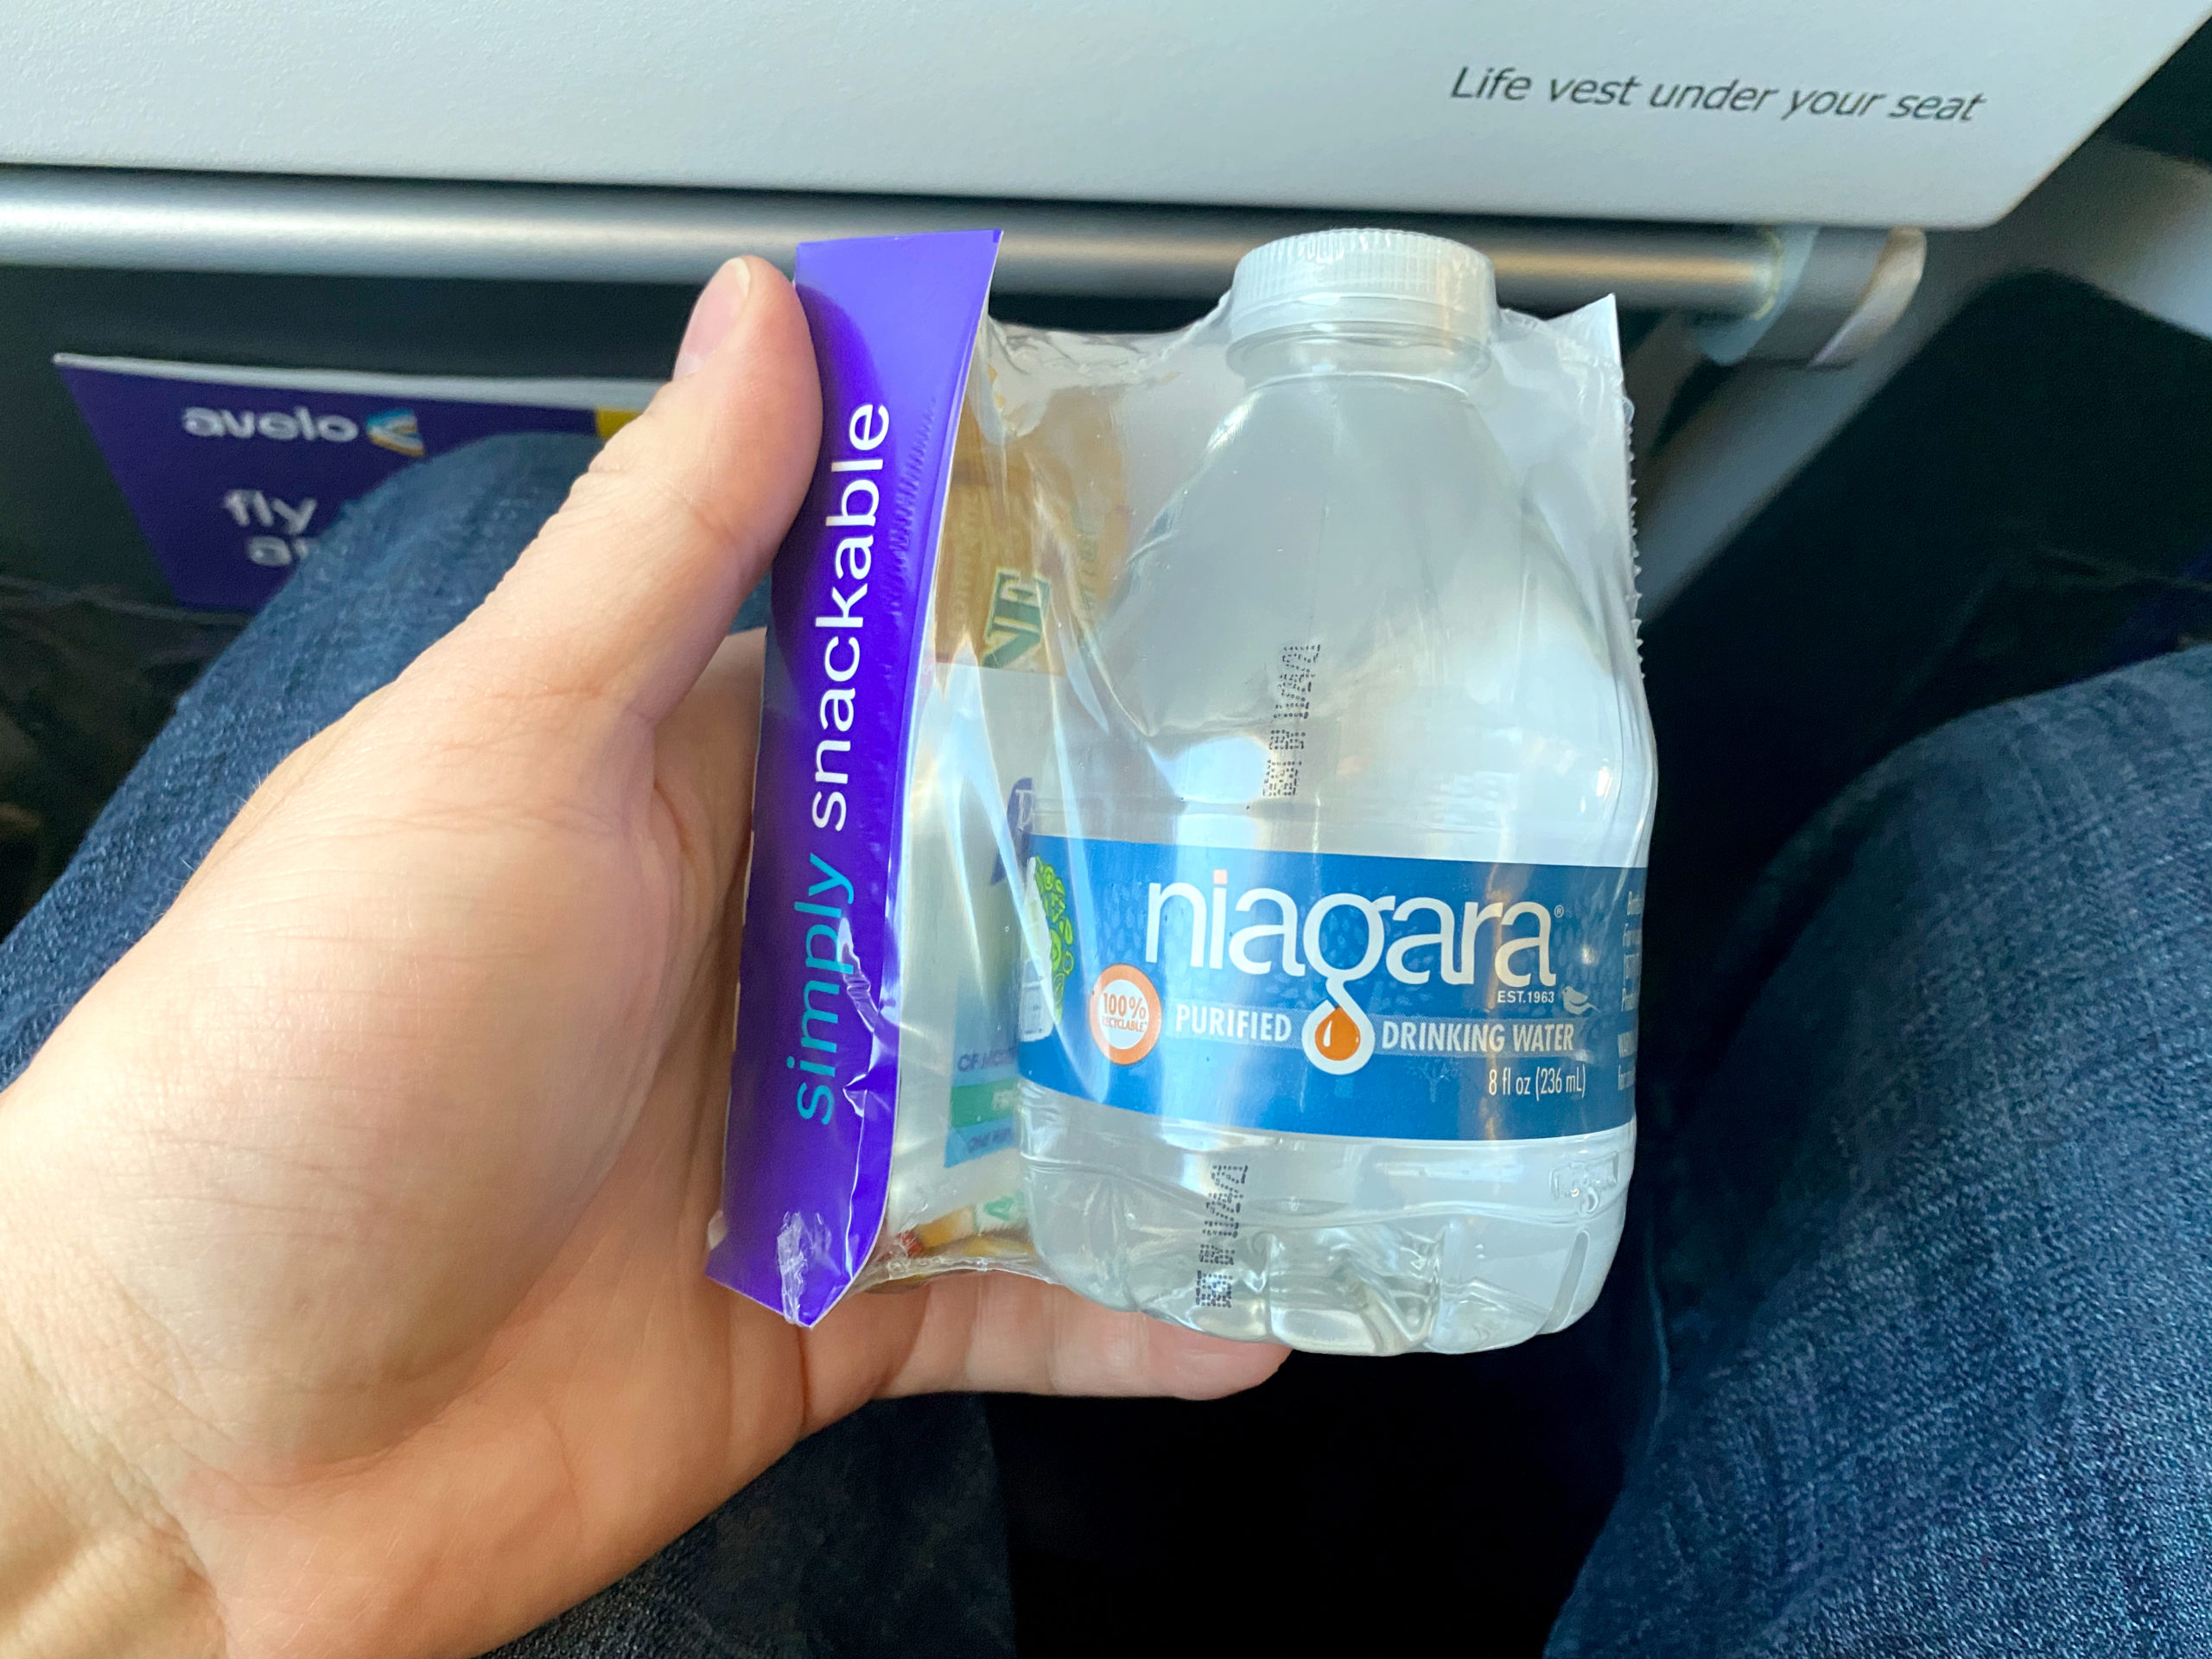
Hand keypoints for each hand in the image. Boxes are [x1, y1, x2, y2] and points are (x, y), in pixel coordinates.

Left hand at [0, 258, 1283, 1658]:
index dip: (1045, 604)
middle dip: (1157, 855)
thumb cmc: (312, 1058)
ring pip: (1042, 1090)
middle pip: (1006, 879)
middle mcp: (759, 956)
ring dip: (1176, 1082)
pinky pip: (1015, 1304)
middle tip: (1336, 821)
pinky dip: (1130, 1317)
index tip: (1212, 559)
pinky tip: (1255, 1321)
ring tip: (1345, 1052)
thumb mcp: (495, 758)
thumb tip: (766, 310)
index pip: (900, 665)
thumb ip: (657, 554)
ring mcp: (802, 1138)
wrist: (202, 1441)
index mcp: (686, 794)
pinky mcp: (824, 1312)